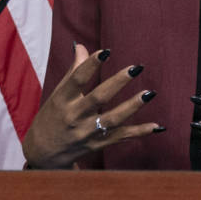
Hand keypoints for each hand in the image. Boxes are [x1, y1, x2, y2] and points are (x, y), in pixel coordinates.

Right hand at [22, 43, 161, 168]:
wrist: (44, 153)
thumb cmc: (52, 116)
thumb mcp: (57, 94)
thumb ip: (73, 71)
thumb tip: (81, 47)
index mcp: (61, 100)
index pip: (77, 80)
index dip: (90, 65)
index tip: (106, 52)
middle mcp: (73, 116)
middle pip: (98, 98)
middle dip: (117, 82)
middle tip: (135, 68)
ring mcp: (86, 132)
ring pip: (112, 119)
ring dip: (132, 106)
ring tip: (149, 93)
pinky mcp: (96, 145)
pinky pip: (120, 137)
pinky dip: (139, 132)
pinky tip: (156, 126)